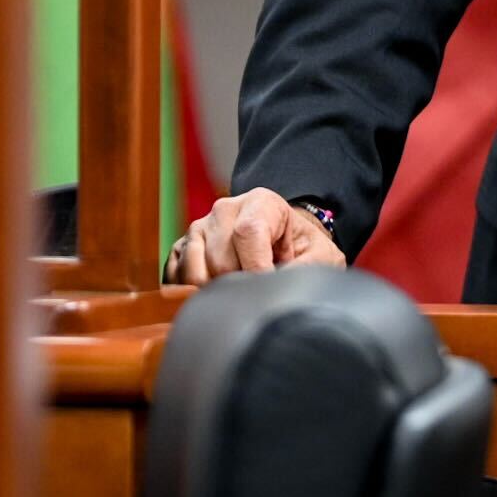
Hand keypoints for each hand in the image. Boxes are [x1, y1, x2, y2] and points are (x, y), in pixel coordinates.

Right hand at [164, 188, 346, 286]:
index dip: (256, 268)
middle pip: (221, 259)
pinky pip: (175, 276)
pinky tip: (213, 294)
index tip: (266, 285)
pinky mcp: (182, 248)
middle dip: (238, 285)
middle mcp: (225, 210)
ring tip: (237, 291)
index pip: (247, 233)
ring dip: (214, 291)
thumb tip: (277, 286)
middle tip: (256, 291)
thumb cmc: (302, 249)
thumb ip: (307, 267)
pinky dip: (189, 292)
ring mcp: (200, 228)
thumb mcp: (321, 255)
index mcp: (261, 202)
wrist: (284, 244)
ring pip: (195, 271)